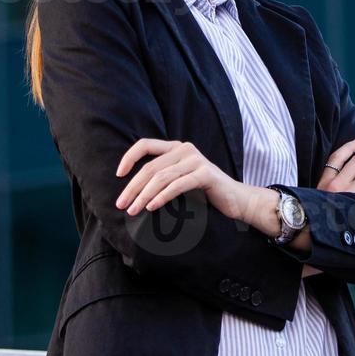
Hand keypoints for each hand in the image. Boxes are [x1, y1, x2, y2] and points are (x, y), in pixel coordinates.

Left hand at [114, 138, 247, 220]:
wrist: (237, 200)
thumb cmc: (205, 193)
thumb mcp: (180, 180)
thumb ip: (163, 176)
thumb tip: (131, 190)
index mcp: (176, 148)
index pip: (145, 144)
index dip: (129, 157)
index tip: (118, 175)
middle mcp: (185, 149)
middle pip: (150, 167)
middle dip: (132, 187)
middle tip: (121, 205)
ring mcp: (196, 160)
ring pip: (161, 177)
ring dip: (144, 195)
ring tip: (133, 211)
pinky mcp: (205, 174)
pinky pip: (177, 185)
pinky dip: (162, 197)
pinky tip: (151, 207)